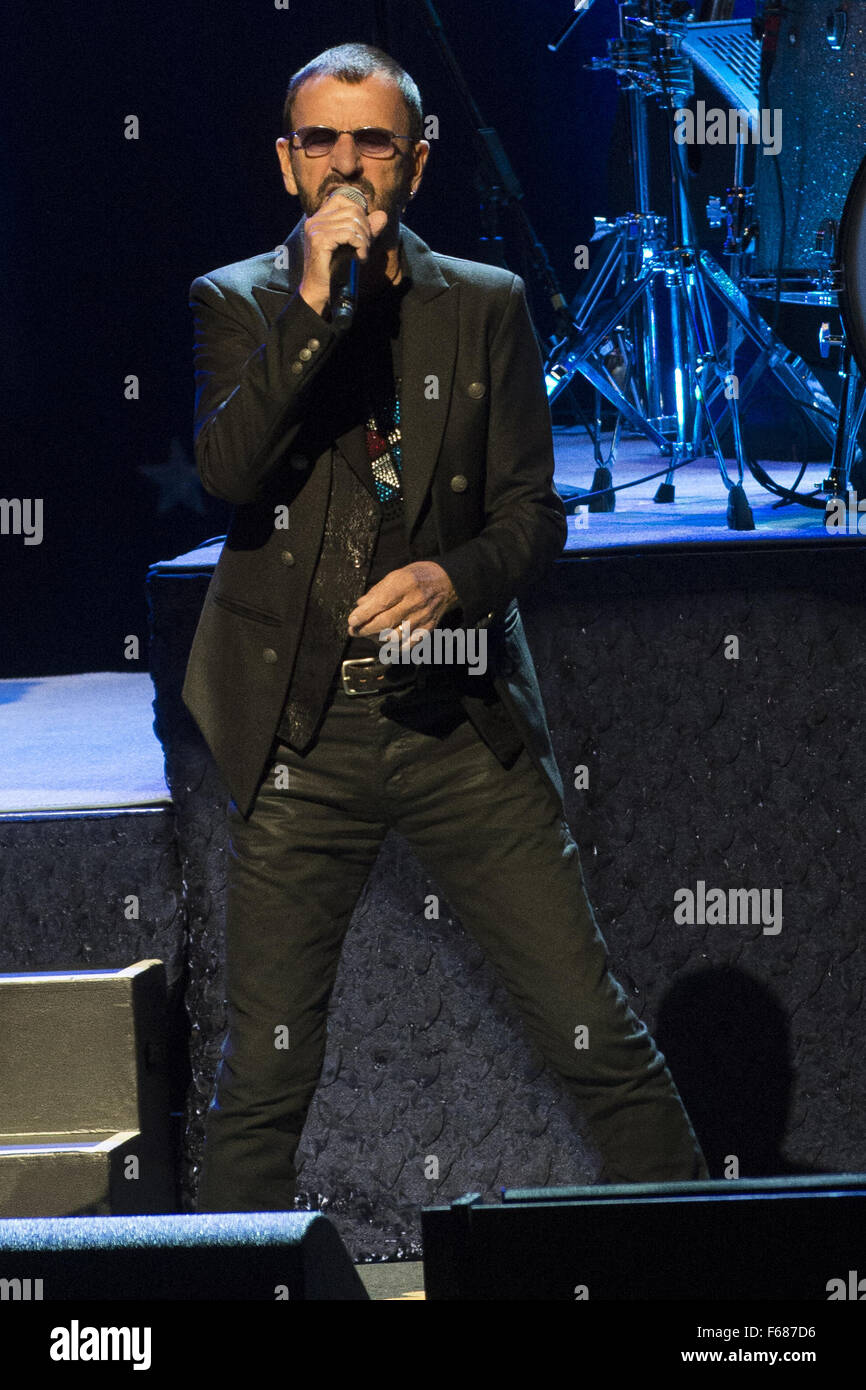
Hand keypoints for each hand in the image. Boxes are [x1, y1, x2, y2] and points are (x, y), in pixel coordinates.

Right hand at [299, 191, 388, 315]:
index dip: (360, 211)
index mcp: (319, 218)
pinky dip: (360, 246)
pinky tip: (360, 258)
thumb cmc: (335, 270)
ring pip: (353, 222)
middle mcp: (315, 220)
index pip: (344, 199)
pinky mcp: (319, 240)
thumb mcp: (354, 246)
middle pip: (353, 210)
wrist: (318, 291)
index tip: (363, 232)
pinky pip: (349, 234)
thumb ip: (367, 230)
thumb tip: (383, 215)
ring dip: (364, 240)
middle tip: (365, 247)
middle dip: (366, 228)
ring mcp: (315, 229)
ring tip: (362, 254)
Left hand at [347, 561, 458, 642]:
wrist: (446, 582)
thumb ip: (377, 592)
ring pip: (395, 636)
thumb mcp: (395, 575)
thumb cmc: (417, 577)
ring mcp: (423, 617)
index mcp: (405, 583)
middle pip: (386, 622)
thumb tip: (360, 607)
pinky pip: (408, 644)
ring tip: (369, 635)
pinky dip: (394, 647)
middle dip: (365, 629)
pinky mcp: (428, 628)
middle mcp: (415, 601)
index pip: (381, 603)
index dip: (363, 615)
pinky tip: (386, 642)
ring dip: (377, 639)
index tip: (352, 621)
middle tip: (354, 631)